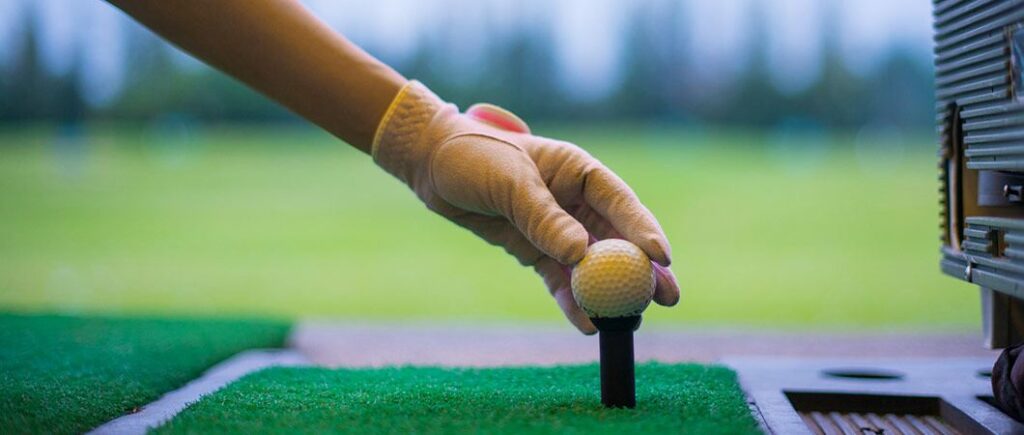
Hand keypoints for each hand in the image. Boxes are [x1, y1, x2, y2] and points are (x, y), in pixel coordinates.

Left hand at [373, 81, 679, 333]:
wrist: (431, 165)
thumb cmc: (473, 155)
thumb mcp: (509, 182)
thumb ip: (544, 219)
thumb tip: (581, 253)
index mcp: (578, 170)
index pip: (619, 202)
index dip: (643, 230)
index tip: (662, 257)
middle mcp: (575, 201)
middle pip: (617, 239)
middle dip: (641, 270)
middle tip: (667, 298)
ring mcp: (557, 229)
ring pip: (592, 265)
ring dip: (610, 292)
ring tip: (631, 321)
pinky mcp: (536, 251)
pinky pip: (560, 279)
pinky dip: (573, 300)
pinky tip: (587, 323)